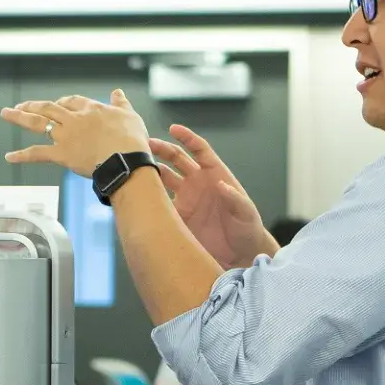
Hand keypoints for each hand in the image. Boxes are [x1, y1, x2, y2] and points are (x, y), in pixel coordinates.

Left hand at [0, 90, 150, 176]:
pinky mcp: (61, 154)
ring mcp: (66, 136)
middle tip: (20, 106)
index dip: (64, 102)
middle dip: (33, 105)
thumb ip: (121, 103)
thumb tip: (118, 92)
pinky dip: (22, 155)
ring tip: (6, 113)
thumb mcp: (130, 115)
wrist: (126, 160)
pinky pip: (37, 153)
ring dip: (20, 117)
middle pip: (49, 107)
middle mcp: (74, 119)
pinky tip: (9, 156)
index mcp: (91, 109)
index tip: (59, 104)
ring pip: (38, 123)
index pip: (72, 101)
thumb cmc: (132, 140)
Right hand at [148, 125, 273, 268]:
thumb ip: (235, 198)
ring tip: (137, 168)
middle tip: (144, 146)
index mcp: (215, 174)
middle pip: (176, 159)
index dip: (187, 138)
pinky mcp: (177, 217)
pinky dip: (150, 199)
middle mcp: (197, 183)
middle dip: (161, 150)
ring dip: (151, 171)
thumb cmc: (247, 229)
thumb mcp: (246, 212)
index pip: (199, 150)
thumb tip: (222, 185)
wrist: (239, 255)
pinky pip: (160, 204)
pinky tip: (139, 196)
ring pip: (164, 178)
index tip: (173, 129)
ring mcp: (185, 199)